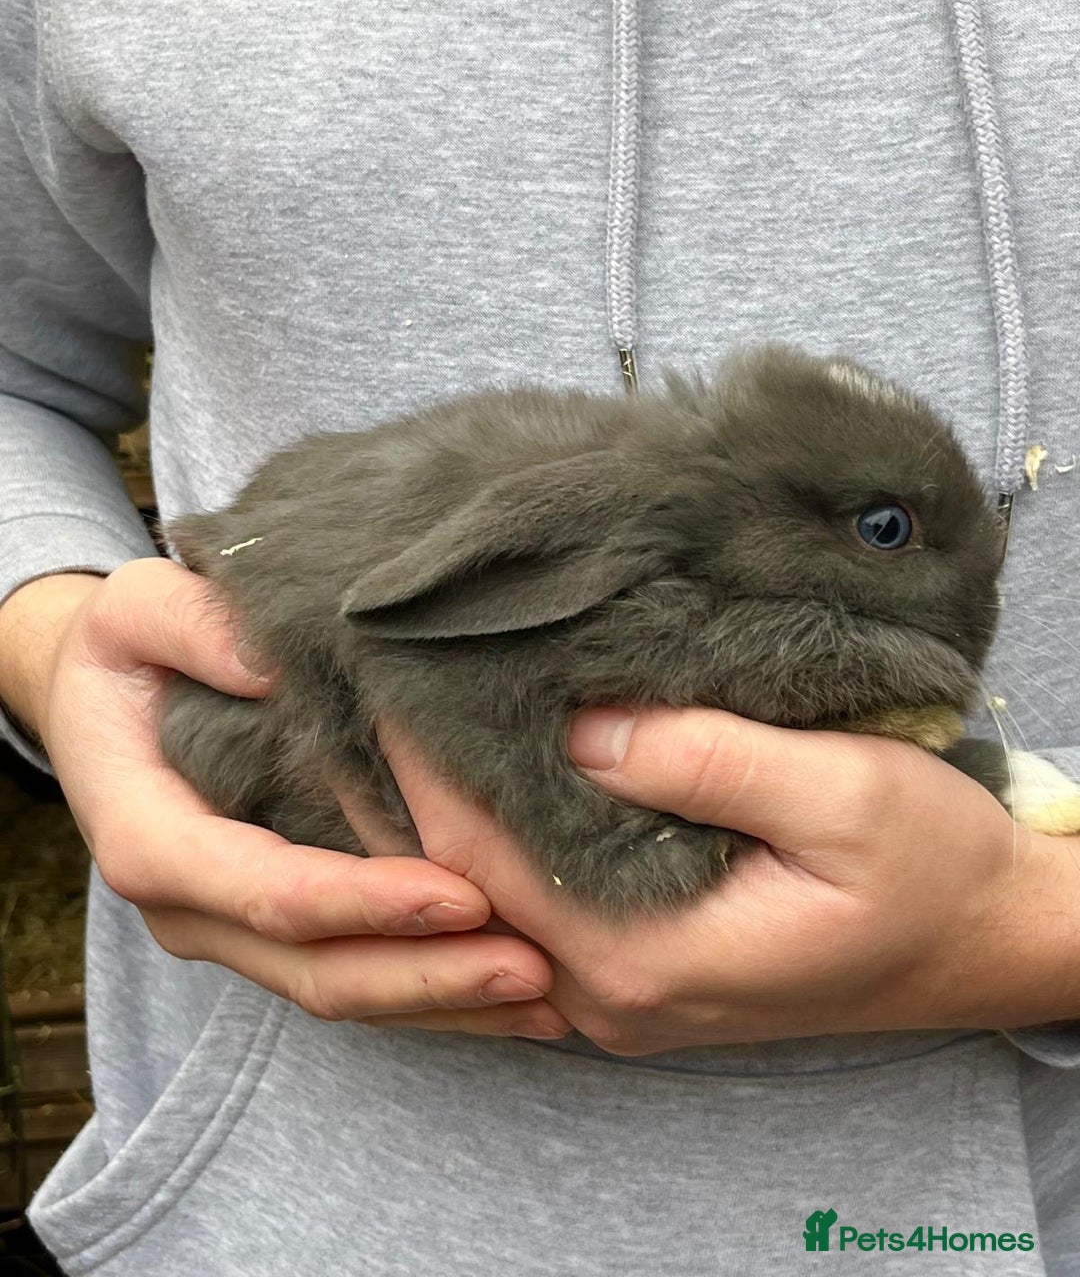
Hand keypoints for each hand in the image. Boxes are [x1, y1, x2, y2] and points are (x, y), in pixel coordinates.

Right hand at [0, 560, 567, 1037]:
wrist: (103, 701)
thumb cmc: (127, 652)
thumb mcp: (138, 612)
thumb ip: (192, 628)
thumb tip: (271, 662)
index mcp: (152, 838)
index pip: (268, 891)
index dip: (365, 903)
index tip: (462, 895)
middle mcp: (193, 906)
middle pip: (317, 969)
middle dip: (428, 975)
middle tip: (535, 966)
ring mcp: (234, 929)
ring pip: (345, 991)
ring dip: (446, 999)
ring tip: (549, 993)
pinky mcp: (274, 931)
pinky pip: (357, 980)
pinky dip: (435, 992)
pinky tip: (514, 993)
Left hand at [373, 708, 1079, 1053]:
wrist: (984, 941)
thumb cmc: (931, 869)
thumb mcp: (842, 795)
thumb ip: (705, 762)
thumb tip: (577, 723)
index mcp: (647, 957)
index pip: (484, 856)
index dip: (427, 762)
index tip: (392, 672)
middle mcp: (614, 993)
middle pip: (472, 885)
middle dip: (424, 784)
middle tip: (387, 678)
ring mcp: (625, 993)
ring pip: (500, 900)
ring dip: (457, 812)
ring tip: (420, 717)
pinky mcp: (644, 972)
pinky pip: (539, 909)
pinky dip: (503, 844)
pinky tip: (490, 780)